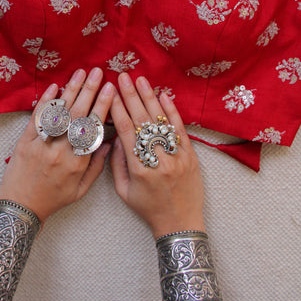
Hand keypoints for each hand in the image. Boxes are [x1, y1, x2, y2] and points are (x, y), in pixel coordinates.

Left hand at [0, 68, 113, 222]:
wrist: (21, 208)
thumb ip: (96, 167)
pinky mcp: (25, 141)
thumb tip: (110, 143)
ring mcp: (42, 145)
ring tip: (81, 73)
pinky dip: (46, 102)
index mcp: (77, 163)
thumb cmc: (53, 200)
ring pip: (59, 113)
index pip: (93, 128)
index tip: (110, 89)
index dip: (103, 106)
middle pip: (78, 115)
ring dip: (71, 90)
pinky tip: (55, 87)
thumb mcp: (80, 190)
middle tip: (98, 72)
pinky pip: (37, 118)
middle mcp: (61, 151)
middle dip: (89, 91)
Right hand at [110, 73, 205, 238]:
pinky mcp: (190, 156)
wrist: (180, 224)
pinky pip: (180, 130)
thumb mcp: (124, 192)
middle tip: (122, 77)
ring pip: (161, 121)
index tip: (110, 92)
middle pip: (142, 121)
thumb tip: (114, 139)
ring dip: (150, 98)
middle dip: (130, 96)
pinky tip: (164, 96)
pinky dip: (172, 112)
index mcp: (140, 169)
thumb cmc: (148, 209)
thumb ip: (116, 165)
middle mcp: (159, 159)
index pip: (126, 131)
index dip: (117, 109)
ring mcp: (177, 156)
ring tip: (141, 80)